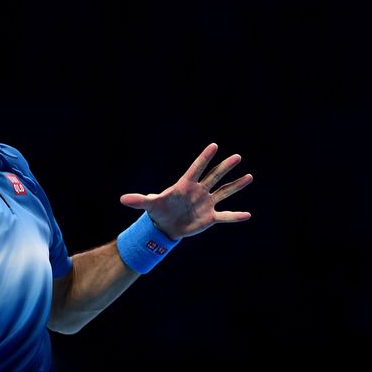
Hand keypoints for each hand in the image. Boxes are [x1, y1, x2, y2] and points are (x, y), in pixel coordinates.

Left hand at [119, 143, 252, 239]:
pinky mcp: (209, 217)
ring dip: (236, 185)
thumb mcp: (149, 205)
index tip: (214, 146)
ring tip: (249, 176)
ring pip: (223, 192)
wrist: (166, 225)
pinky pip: (225, 216)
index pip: (196, 168)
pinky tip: (247, 215)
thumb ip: (139, 200)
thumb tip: (122, 199)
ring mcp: (206, 203)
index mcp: (185, 185)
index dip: (204, 158)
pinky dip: (235, 216)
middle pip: (214, 176)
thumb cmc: (159, 210)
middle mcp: (199, 191)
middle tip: (236, 156)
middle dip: (225, 167)